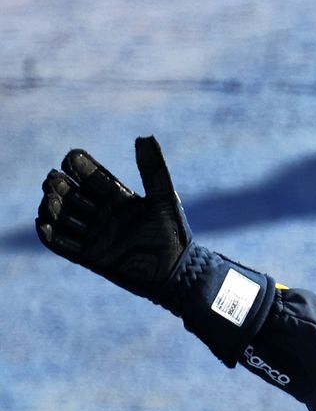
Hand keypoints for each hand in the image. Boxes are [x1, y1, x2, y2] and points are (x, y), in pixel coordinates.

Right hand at [37, 137, 191, 299]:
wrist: (178, 273)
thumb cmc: (174, 234)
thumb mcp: (164, 199)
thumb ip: (153, 170)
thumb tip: (145, 137)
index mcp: (119, 199)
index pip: (92, 178)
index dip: (80, 166)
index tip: (71, 156)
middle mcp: (104, 215)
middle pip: (73, 195)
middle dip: (61, 186)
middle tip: (54, 179)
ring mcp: (95, 236)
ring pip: (64, 218)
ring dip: (53, 208)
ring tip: (51, 199)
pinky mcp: (91, 257)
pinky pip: (63, 245)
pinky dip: (50, 236)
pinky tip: (42, 224)